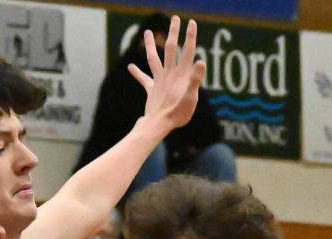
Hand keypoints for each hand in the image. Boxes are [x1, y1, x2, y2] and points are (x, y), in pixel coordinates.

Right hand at [128, 17, 204, 134]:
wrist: (161, 127)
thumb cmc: (177, 114)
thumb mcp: (190, 97)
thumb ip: (195, 79)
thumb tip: (202, 60)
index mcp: (182, 74)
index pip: (188, 51)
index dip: (190, 36)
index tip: (191, 22)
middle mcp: (172, 74)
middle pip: (172, 48)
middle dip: (174, 33)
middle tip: (175, 18)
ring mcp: (161, 81)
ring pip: (155, 58)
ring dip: (152, 46)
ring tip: (147, 32)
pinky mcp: (153, 90)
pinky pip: (144, 79)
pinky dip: (137, 73)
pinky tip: (130, 67)